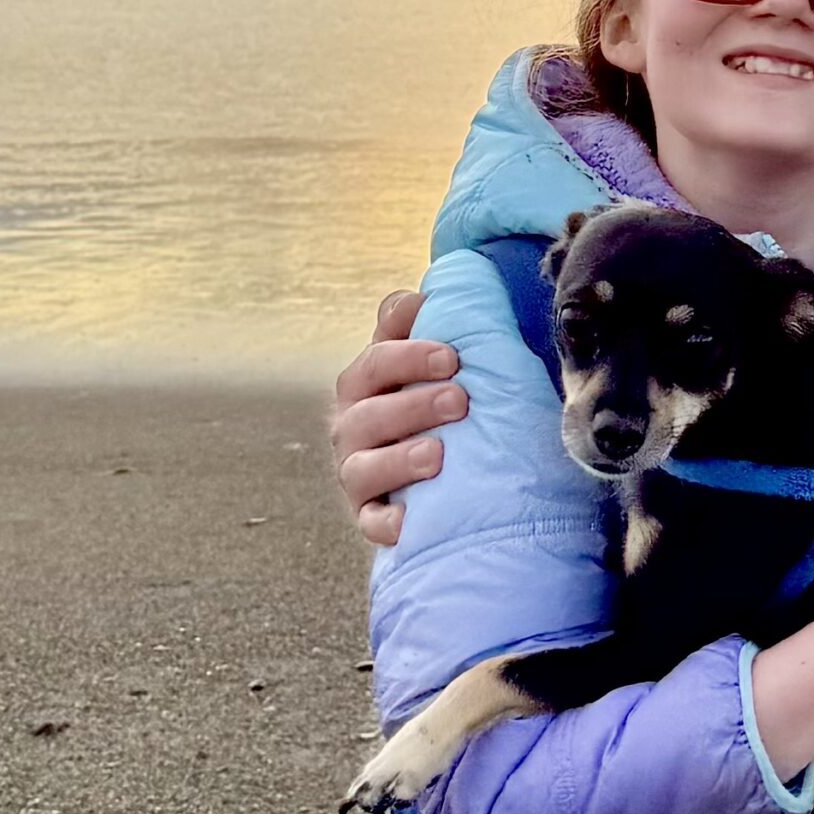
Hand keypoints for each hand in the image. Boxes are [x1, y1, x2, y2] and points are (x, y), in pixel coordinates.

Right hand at [330, 286, 465, 544]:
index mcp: (368, 381)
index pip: (377, 361)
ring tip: (438, 456)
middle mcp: (354, 425)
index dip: (408, 355)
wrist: (449, 471)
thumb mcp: (442, 361)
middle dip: (412, 404)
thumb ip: (439, 322)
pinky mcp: (369, 516)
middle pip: (368, 412)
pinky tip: (408, 521)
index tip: (453, 356)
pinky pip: (369, 523)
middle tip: (459, 401)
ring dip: (398, 459)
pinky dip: (385, 523)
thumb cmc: (448, 400)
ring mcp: (358, 473)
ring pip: (361, 467)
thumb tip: (437, 290)